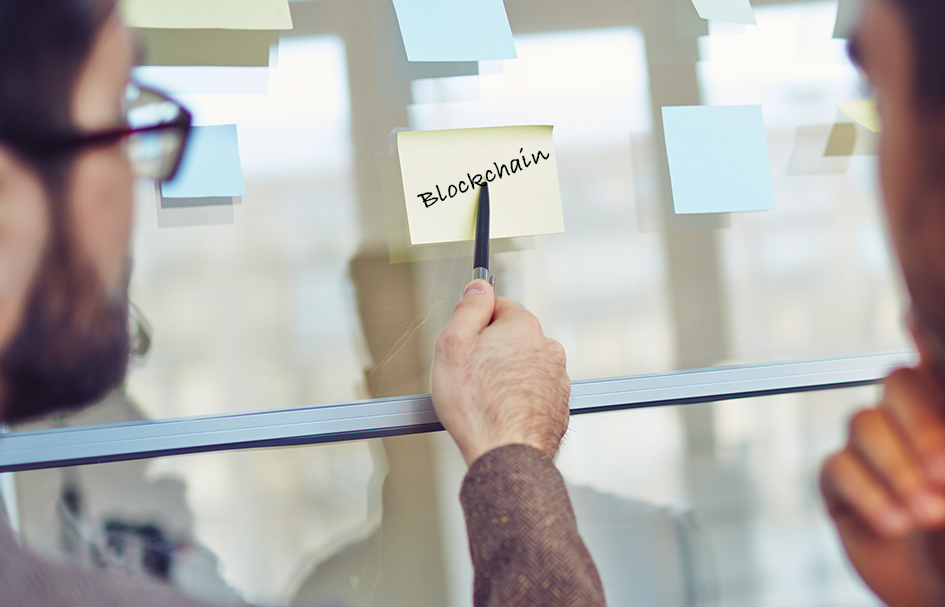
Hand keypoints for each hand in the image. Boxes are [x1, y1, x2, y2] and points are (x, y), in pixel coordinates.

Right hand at [431, 279, 569, 465]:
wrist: (506, 456)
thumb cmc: (476, 404)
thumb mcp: (453, 344)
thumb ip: (469, 308)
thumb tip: (479, 287)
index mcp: (524, 327)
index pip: (498, 306)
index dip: (475, 324)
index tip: (464, 344)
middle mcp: (548, 348)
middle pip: (512, 338)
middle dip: (491, 352)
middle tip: (469, 376)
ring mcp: (557, 380)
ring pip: (522, 367)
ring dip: (505, 377)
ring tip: (483, 401)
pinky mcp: (558, 407)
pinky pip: (532, 393)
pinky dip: (517, 400)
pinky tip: (499, 414)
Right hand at [820, 320, 944, 605]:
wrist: (943, 597)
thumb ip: (941, 419)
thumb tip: (914, 317)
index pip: (931, 357)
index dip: (925, 338)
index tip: (917, 324)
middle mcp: (913, 424)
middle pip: (896, 383)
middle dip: (919, 428)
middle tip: (944, 476)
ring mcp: (875, 454)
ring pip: (862, 423)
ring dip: (894, 469)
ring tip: (923, 513)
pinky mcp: (841, 486)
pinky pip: (836, 467)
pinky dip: (866, 493)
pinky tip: (893, 523)